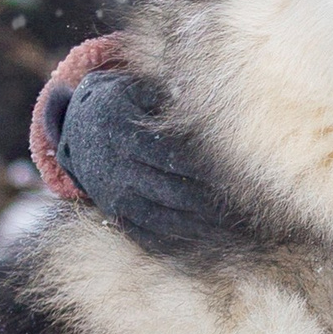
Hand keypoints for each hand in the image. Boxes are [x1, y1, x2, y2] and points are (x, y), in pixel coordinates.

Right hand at [53, 66, 262, 265]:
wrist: (79, 127)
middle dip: (214, 205)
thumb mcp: (139, 89)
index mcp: (124, 134)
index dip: (208, 170)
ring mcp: (116, 196)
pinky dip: (181, 244)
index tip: (243, 179)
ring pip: (165, 220)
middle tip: (253, 213)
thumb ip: (171, 97)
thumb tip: (211, 102)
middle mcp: (118, 169)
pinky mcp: (117, 214)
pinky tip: (211, 243)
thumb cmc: (124, 102)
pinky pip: (149, 237)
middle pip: (174, 193)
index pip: (173, 157)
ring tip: (241, 232)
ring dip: (204, 229)